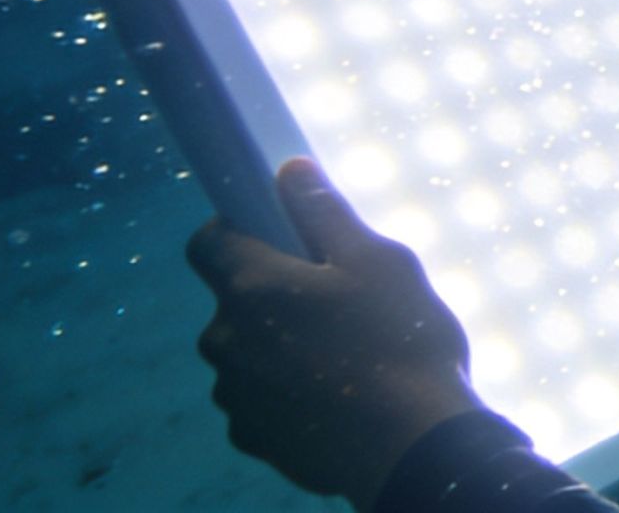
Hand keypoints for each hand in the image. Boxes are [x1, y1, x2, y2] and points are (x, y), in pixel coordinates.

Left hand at [188, 158, 481, 508]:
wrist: (412, 449)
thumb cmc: (399, 342)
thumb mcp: (377, 260)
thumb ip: (323, 212)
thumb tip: (289, 171)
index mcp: (251, 287)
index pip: (206, 242)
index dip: (234, 229)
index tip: (276, 233)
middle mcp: (227, 340)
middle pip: (232, 300)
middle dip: (270, 294)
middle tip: (332, 299)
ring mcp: (236, 395)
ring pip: (247, 351)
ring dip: (277, 345)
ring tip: (342, 355)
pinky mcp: (253, 438)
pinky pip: (258, 397)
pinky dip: (284, 390)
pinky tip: (335, 395)